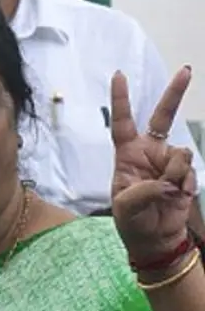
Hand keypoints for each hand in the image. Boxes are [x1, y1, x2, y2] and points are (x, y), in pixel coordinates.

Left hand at [110, 66, 198, 263]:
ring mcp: (169, 162)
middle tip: (186, 70)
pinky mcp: (185, 175)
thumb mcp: (127, 206)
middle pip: (163, 117)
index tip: (119, 75)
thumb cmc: (132, 221)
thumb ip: (146, 190)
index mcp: (127, 155)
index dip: (121, 99)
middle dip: (175, 93)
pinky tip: (177, 197)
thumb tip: (170, 181)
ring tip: (165, 193)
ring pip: (182, 154)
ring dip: (176, 175)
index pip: (122, 122)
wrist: (155, 240)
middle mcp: (149, 152)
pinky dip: (185, 185)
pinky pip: (191, 172)